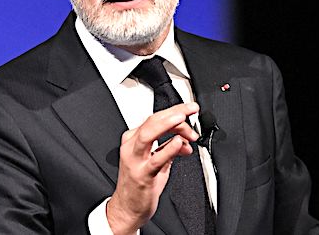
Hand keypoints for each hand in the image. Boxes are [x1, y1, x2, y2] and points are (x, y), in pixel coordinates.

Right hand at [106, 102, 199, 233]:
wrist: (127, 208)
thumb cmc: (139, 184)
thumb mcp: (157, 161)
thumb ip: (170, 149)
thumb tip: (186, 141)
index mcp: (134, 139)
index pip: (155, 118)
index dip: (174, 111)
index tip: (189, 110)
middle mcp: (132, 146)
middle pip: (152, 121)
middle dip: (174, 112)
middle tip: (191, 110)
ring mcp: (135, 160)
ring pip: (148, 134)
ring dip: (166, 124)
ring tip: (182, 119)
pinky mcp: (142, 174)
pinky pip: (155, 159)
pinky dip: (168, 148)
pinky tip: (178, 143)